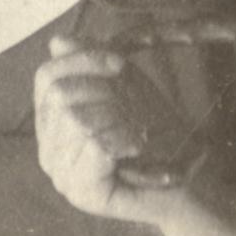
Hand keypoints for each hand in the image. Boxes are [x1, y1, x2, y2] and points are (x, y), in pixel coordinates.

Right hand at [31, 29, 235, 235]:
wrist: (189, 174)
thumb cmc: (156, 128)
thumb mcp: (123, 83)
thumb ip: (89, 61)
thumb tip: (57, 41)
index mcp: (52, 124)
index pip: (45, 78)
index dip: (82, 60)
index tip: (120, 63)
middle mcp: (48, 151)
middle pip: (59, 96)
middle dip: (103, 91)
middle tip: (132, 107)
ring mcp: (62, 176)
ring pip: (76, 121)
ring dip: (118, 117)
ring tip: (136, 131)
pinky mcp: (84, 195)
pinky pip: (94, 146)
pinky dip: (124, 137)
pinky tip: (137, 146)